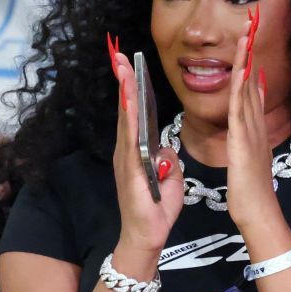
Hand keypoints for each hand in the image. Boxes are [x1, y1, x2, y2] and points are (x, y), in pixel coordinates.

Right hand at [106, 36, 184, 261]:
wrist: (146, 237)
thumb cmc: (156, 210)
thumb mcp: (170, 179)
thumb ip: (168, 160)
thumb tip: (167, 149)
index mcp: (137, 151)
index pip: (136, 114)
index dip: (133, 89)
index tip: (131, 65)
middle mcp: (127, 151)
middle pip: (126, 109)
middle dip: (124, 80)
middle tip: (120, 54)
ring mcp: (126, 159)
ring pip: (126, 118)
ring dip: (125, 91)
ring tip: (123, 66)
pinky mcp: (129, 168)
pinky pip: (130, 137)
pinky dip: (130, 116)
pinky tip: (129, 98)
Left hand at [223, 11, 289, 238]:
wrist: (258, 212)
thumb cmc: (250, 191)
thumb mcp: (248, 156)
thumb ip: (248, 134)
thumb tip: (247, 117)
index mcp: (252, 128)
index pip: (250, 88)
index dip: (249, 62)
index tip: (248, 39)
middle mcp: (254, 124)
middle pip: (251, 80)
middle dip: (251, 51)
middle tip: (251, 22)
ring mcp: (251, 131)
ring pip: (247, 89)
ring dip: (248, 60)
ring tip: (248, 34)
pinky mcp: (244, 141)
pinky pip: (242, 110)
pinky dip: (243, 89)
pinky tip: (244, 71)